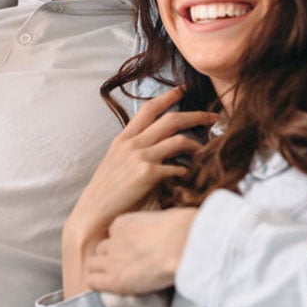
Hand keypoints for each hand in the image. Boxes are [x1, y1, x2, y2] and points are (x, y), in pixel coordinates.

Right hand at [62, 86, 215, 295]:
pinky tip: (193, 177)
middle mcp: (132, 144)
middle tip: (213, 116)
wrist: (92, 216)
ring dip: (198, 144)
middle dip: (195, 115)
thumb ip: (133, 152)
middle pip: (170, 119)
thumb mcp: (115, 164)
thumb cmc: (106, 195)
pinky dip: (188, 171)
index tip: (182, 89)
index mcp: (123, 139)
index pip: (148, 109)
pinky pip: (177, 168)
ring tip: (210, 149)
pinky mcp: (147, 174)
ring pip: (179, 140)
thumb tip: (156, 148)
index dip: (167, 96)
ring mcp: (140, 157)